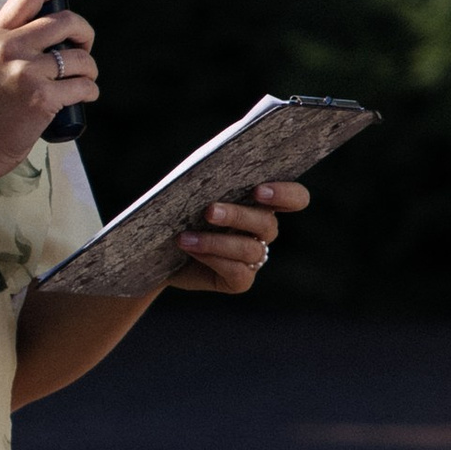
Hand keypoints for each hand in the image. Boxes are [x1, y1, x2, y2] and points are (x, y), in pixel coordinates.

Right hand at [0, 0, 97, 178]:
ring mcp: (24, 71)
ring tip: (80, 83)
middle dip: (86, 34)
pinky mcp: (40, 97)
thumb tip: (62, 25)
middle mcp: (8, 46)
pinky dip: (90, 92)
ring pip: (81, 57)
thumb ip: (17, 40)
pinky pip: (84, 86)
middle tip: (84, 50)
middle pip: (67, 20)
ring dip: (90, 71)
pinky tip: (82, 99)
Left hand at [169, 177, 310, 292]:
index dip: (286, 194)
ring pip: (249, 249)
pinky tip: (190, 249)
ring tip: (185, 237)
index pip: (295, 198)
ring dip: (215, 242)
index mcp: (261, 203)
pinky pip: (238, 271)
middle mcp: (262, 231)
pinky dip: (212, 259)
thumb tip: (212, 169)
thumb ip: (210, 181)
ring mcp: (254, 258)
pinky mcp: (240, 280)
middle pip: (267, 222)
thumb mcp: (191, 193)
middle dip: (238, 216)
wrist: (155, 251)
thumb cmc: (178, 213)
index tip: (259, 191)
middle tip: (209, 211)